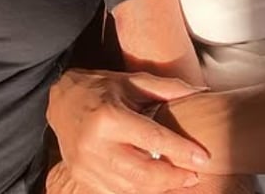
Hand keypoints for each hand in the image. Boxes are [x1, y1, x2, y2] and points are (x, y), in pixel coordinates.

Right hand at [47, 69, 209, 193]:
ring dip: (159, 188)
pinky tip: (153, 184)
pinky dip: (139, 191)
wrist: (62, 101)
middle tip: (193, 175)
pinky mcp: (82, 177)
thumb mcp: (132, 81)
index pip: (152, 139)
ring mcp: (86, 165)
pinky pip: (116, 192)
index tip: (202, 158)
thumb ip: (166, 88)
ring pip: (131, 188)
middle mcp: (95, 144)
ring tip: (178, 180)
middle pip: (142, 174)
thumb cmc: (101, 89)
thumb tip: (200, 92)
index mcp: (108, 116)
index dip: (180, 151)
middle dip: (173, 178)